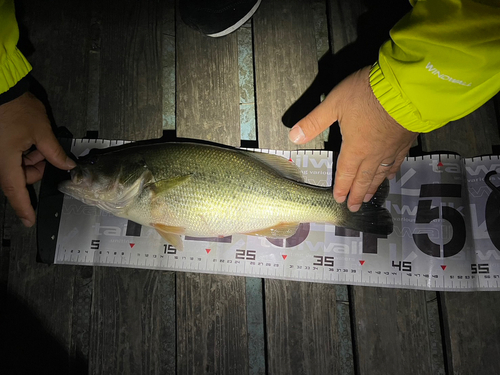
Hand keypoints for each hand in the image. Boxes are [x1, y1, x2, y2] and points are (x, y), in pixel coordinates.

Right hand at [0, 92, 75, 226]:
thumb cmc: (16, 108)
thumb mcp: (42, 132)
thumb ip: (55, 153)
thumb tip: (67, 166)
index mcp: (5, 161)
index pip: (16, 191)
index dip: (24, 208)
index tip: (30, 221)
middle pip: (20, 178)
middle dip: (36, 169)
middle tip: (45, 152)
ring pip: (17, 168)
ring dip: (30, 159)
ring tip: (35, 141)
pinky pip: (11, 159)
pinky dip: (23, 153)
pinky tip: (27, 139)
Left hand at [289, 66, 417, 211]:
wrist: (407, 89)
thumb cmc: (368, 95)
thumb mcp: (334, 104)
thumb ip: (314, 121)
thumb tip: (293, 136)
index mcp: (355, 148)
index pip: (345, 173)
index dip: (342, 188)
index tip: (340, 200)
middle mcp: (373, 154)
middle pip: (363, 179)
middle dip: (357, 194)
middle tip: (355, 207)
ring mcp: (391, 149)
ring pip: (380, 173)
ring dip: (373, 186)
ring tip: (369, 196)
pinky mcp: (405, 141)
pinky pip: (397, 162)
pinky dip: (391, 171)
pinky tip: (390, 175)